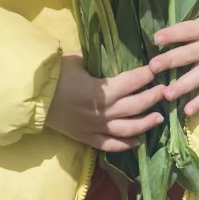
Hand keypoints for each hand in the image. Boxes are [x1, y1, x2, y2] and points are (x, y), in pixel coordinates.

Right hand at [45, 54, 166, 152]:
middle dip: (153, 97)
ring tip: (159, 117)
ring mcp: (96, 127)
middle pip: (135, 106)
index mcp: (102, 89)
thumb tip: (106, 55)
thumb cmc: (54, 75)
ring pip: (128, 129)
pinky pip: (110, 145)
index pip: (132, 81)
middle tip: (165, 91)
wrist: (32, 97)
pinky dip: (125, 145)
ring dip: (146, 123)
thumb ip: (95, 61)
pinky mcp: (87, 137)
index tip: (158, 69)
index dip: (147, 75)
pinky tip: (138, 142)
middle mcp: (104, 111)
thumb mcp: (77, 60)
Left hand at [149, 7, 198, 117]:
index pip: (186, 31)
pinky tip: (187, 111)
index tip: (155, 39)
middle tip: (153, 67)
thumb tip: (155, 38)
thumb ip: (182, 30)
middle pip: (190, 55)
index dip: (171, 35)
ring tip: (167, 95)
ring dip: (183, 86)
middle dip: (171, 61)